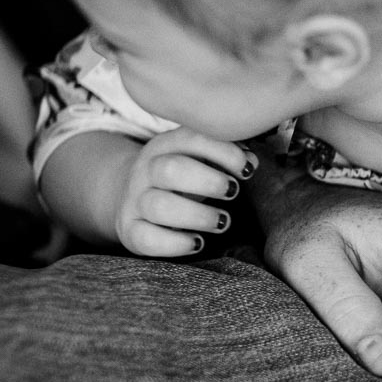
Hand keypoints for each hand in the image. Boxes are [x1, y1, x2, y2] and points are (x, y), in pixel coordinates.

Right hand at [114, 128, 255, 256]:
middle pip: (170, 170)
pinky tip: (198, 242)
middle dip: (209, 182)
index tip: (246, 169)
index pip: (190, 138)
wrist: (133, 197)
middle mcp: (146, 170)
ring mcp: (135, 200)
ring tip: (223, 221)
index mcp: (166, 146)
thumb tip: (250, 161)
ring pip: (159, 206)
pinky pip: (146, 238)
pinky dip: (176, 243)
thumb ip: (226, 157)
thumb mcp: (199, 160)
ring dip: (197, 215)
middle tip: (233, 192)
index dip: (223, 152)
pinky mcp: (130, 229)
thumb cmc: (181, 178)